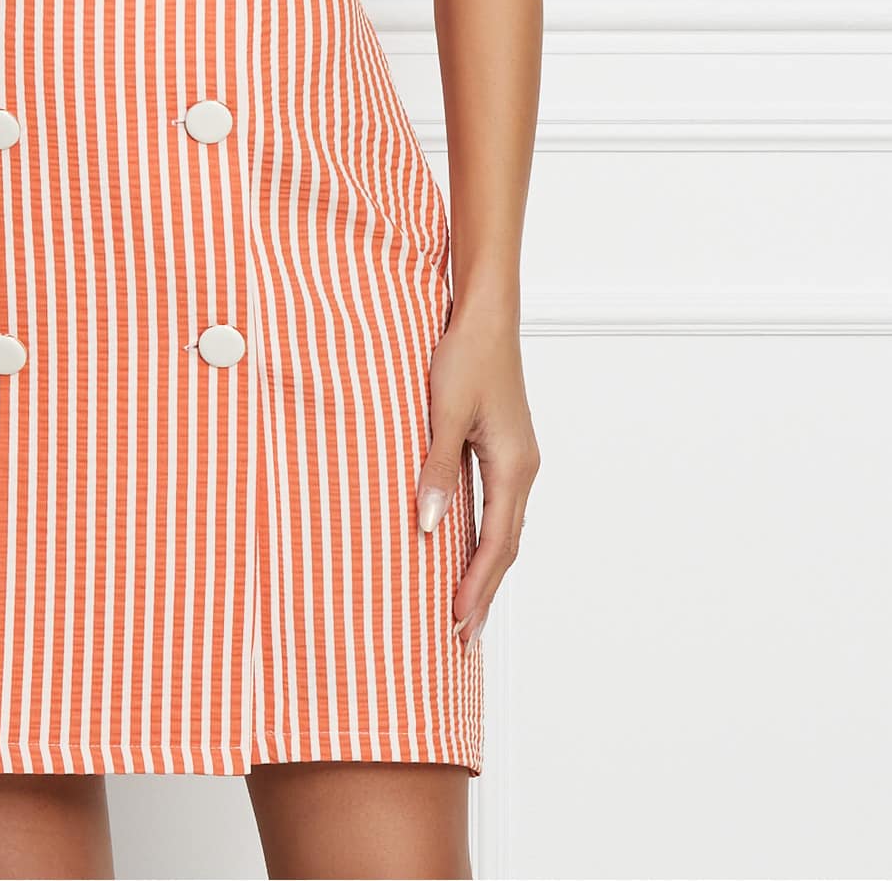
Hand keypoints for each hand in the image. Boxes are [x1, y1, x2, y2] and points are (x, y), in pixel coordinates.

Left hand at [415, 298, 539, 646]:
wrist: (486, 314)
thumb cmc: (465, 355)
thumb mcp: (444, 412)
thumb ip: (437, 469)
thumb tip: (429, 527)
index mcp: (514, 466)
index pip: (496, 543)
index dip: (476, 586)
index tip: (456, 623)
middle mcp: (523, 468)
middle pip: (506, 545)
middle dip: (484, 591)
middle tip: (462, 637)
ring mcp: (517, 458)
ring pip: (504, 528)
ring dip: (486, 569)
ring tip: (465, 607)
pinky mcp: (505, 447)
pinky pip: (498, 507)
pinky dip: (485, 538)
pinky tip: (466, 549)